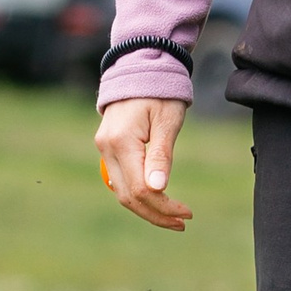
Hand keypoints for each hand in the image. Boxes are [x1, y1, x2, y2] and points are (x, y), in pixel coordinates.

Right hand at [97, 97, 192, 231]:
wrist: (140, 67)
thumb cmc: (161, 91)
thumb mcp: (168, 121)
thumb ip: (162, 155)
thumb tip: (158, 189)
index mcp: (122, 141)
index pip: (141, 189)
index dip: (163, 206)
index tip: (187, 213)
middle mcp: (106, 148)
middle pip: (128, 196)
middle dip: (155, 213)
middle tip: (182, 222)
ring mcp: (103, 148)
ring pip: (121, 191)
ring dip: (146, 208)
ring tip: (173, 217)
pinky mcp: (107, 147)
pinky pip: (120, 180)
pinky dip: (137, 194)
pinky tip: (156, 201)